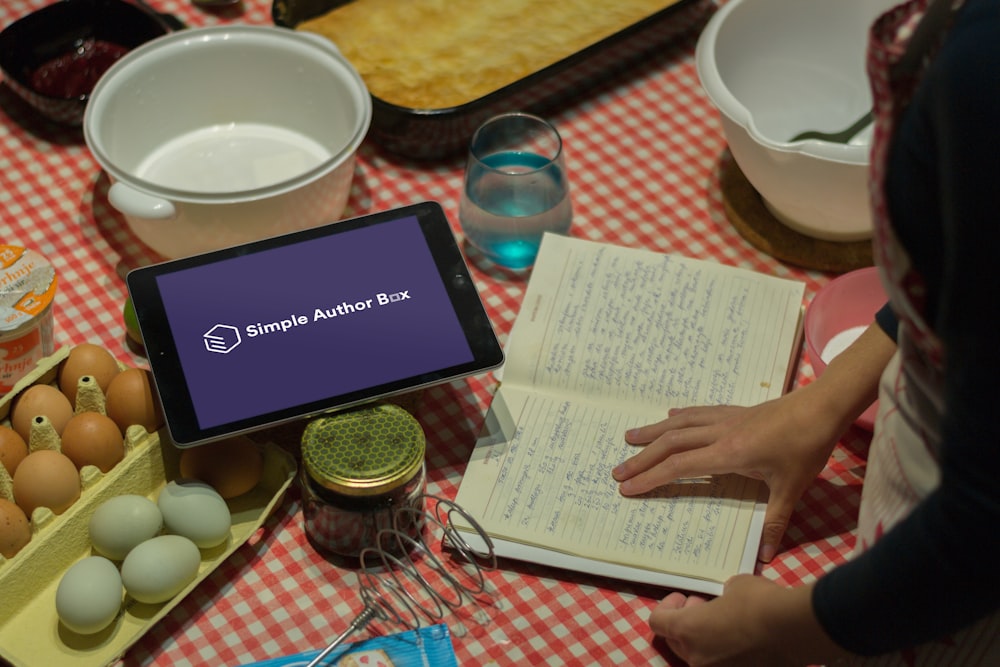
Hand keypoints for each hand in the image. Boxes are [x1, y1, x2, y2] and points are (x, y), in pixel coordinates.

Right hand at [613, 391, 839, 561]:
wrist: (822, 407)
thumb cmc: (806, 446)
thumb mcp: (792, 488)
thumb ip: (776, 520)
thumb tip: (767, 556)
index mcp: (728, 453)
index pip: (680, 467)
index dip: (651, 478)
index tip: (628, 487)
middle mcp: (719, 433)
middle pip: (671, 444)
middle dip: (642, 458)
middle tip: (618, 471)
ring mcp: (726, 419)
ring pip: (680, 424)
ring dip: (652, 432)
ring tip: (629, 437)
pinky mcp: (735, 411)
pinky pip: (698, 412)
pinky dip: (679, 417)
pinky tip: (669, 416)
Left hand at [649, 576, 844, 665]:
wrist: (793, 629)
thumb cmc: (757, 602)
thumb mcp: (735, 585)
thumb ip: (722, 595)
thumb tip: (727, 597)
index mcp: (687, 631)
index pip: (657, 622)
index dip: (666, 607)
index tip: (684, 596)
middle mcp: (697, 657)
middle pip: (676, 641)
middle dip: (686, 621)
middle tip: (704, 605)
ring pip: (700, 656)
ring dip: (705, 638)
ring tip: (727, 621)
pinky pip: (724, 663)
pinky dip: (727, 651)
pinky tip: (746, 637)